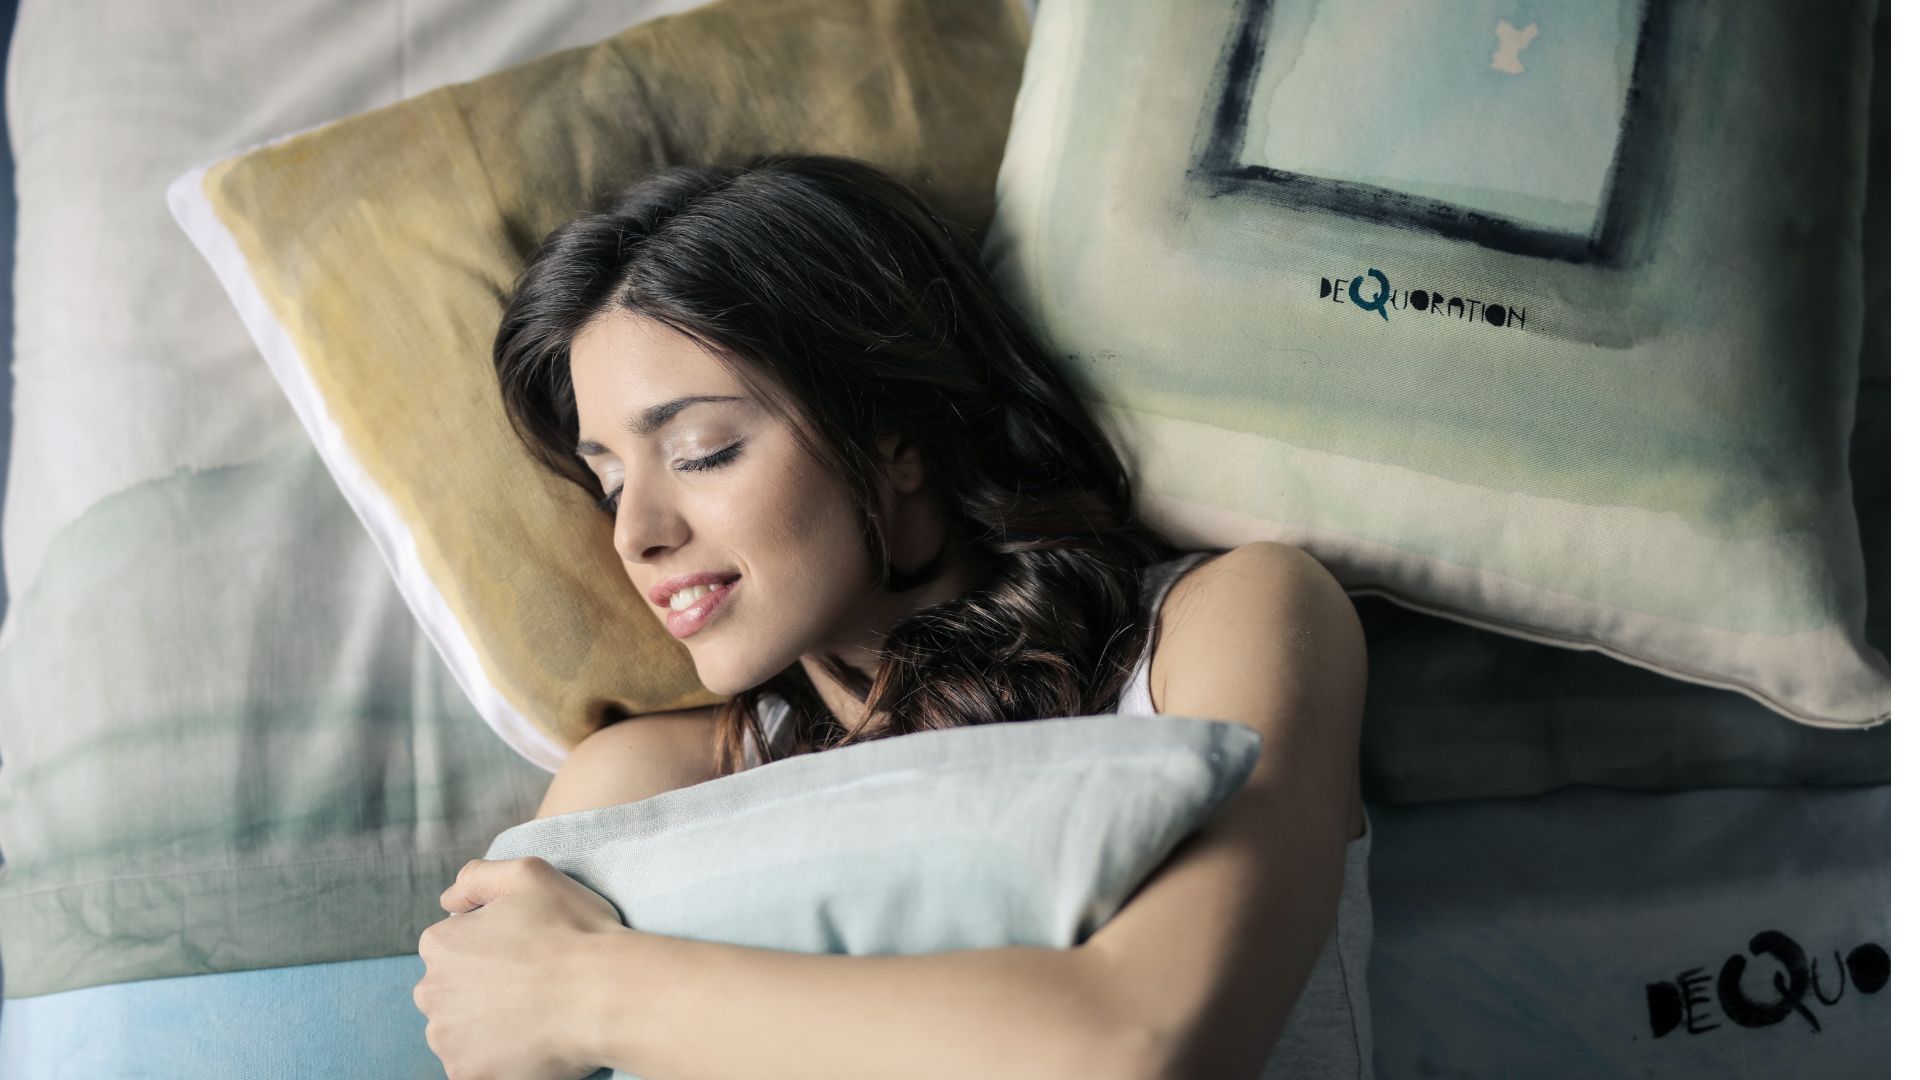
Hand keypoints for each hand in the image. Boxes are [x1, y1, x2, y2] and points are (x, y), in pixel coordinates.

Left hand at [415, 856, 625, 1079]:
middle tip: (531, 986)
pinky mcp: (467, 1074)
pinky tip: (531, 1041)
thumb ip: (478, 877)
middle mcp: (431, 993)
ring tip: (534, 1015)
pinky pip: (477, 1066)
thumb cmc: (573, 931)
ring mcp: (447, 1039)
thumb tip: (448, 901)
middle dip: (481, 989)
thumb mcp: (529, 875)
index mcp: (441, 944)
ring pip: (461, 1031)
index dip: (493, 947)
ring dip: (487, 1026)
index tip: (527, 952)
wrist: (606, 994)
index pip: (454, 947)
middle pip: (450, 991)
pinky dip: (498, 1058)